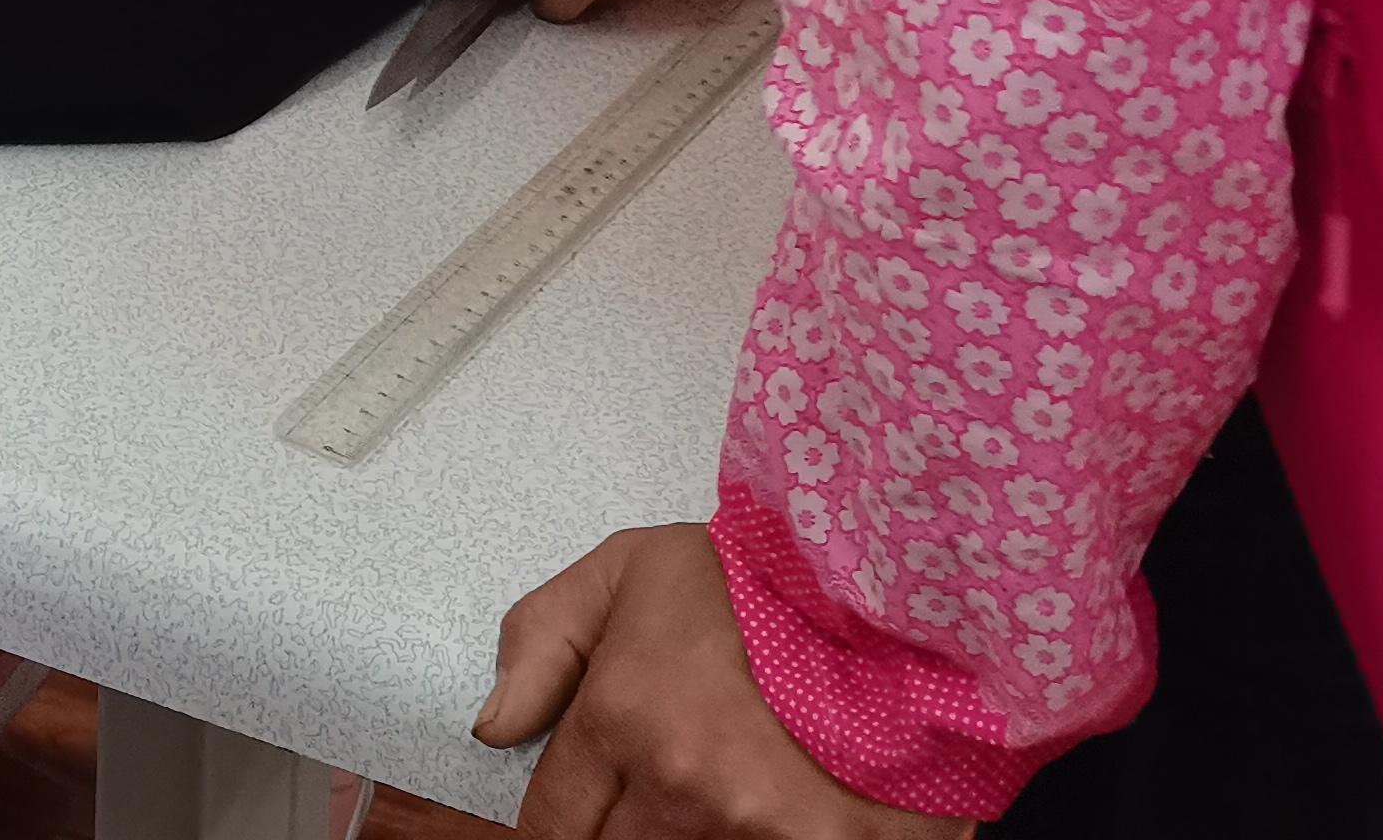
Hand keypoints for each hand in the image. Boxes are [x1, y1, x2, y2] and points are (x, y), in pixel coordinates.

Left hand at [480, 526, 969, 839]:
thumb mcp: (628, 570)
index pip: (548, 825)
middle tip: (653, 796)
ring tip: (709, 799)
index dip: (557, 827)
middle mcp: (677, 787)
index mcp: (621, 717)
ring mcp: (751, 829)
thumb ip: (542, 641)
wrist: (889, 585)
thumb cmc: (759, 580)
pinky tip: (763, 814)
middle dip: (619, 832)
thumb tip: (493, 727)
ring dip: (681, 838)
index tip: (580, 814)